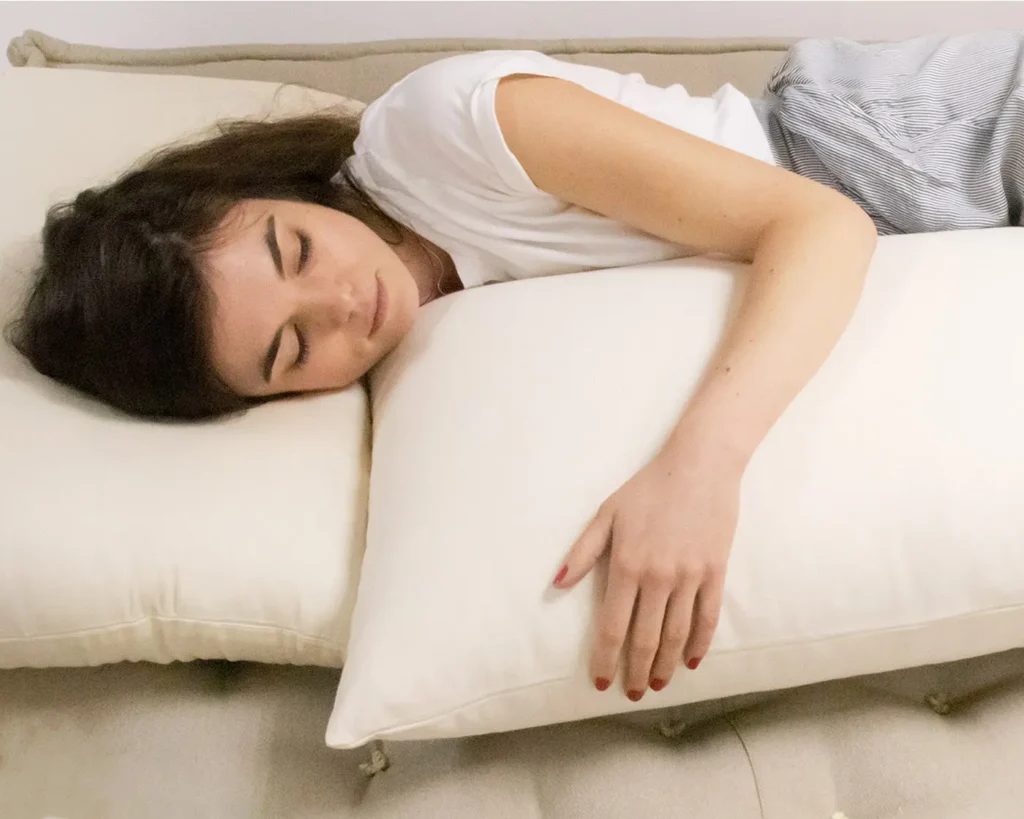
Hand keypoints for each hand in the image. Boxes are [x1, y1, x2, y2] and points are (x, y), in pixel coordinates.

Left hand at [552, 446, 740, 699]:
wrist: (699, 465)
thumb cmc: (648, 488)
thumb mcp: (606, 514)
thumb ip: (582, 552)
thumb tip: (556, 584)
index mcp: (627, 565)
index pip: (612, 625)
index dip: (605, 657)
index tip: (600, 680)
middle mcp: (659, 577)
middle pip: (646, 638)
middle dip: (637, 671)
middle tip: (632, 693)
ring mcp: (690, 576)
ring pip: (677, 634)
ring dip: (666, 664)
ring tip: (659, 684)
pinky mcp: (716, 571)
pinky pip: (708, 617)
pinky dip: (700, 643)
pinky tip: (691, 661)